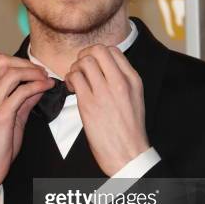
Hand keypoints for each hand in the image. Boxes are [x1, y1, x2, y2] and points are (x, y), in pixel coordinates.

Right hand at [0, 54, 53, 199]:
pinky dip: (36, 86)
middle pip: (3, 62)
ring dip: (34, 73)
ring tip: (46, 79)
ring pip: (12, 74)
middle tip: (42, 73)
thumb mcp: (8, 118)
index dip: (20, 62)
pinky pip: (20, 93)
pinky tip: (45, 88)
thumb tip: (37, 87)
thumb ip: (21, 101)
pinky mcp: (0, 116)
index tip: (36, 70)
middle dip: (27, 63)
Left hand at [64, 45, 149, 175]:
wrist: (128, 153)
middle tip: (81, 68)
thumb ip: (122, 80)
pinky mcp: (89, 104)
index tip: (93, 65)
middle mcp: (119, 82)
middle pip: (97, 50)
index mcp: (133, 80)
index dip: (98, 54)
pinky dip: (69, 79)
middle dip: (84, 55)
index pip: (113, 51)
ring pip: (84, 62)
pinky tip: (72, 89)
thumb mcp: (135, 98)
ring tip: (76, 81)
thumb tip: (104, 68)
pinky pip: (74, 78)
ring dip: (75, 68)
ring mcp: (104, 92)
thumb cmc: (129, 129)